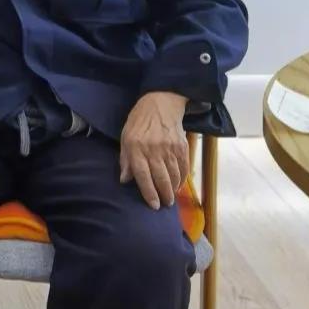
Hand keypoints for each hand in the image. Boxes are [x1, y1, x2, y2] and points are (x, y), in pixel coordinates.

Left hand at [119, 92, 188, 210]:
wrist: (161, 103)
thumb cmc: (139, 122)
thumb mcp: (126, 137)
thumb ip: (125, 159)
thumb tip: (125, 180)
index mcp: (136, 147)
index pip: (142, 175)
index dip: (148, 192)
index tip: (153, 205)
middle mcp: (153, 149)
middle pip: (160, 178)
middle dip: (164, 195)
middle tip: (164, 205)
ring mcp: (169, 148)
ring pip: (174, 175)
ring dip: (173, 189)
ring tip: (171, 198)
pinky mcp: (182, 146)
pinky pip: (184, 168)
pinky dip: (182, 179)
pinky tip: (178, 185)